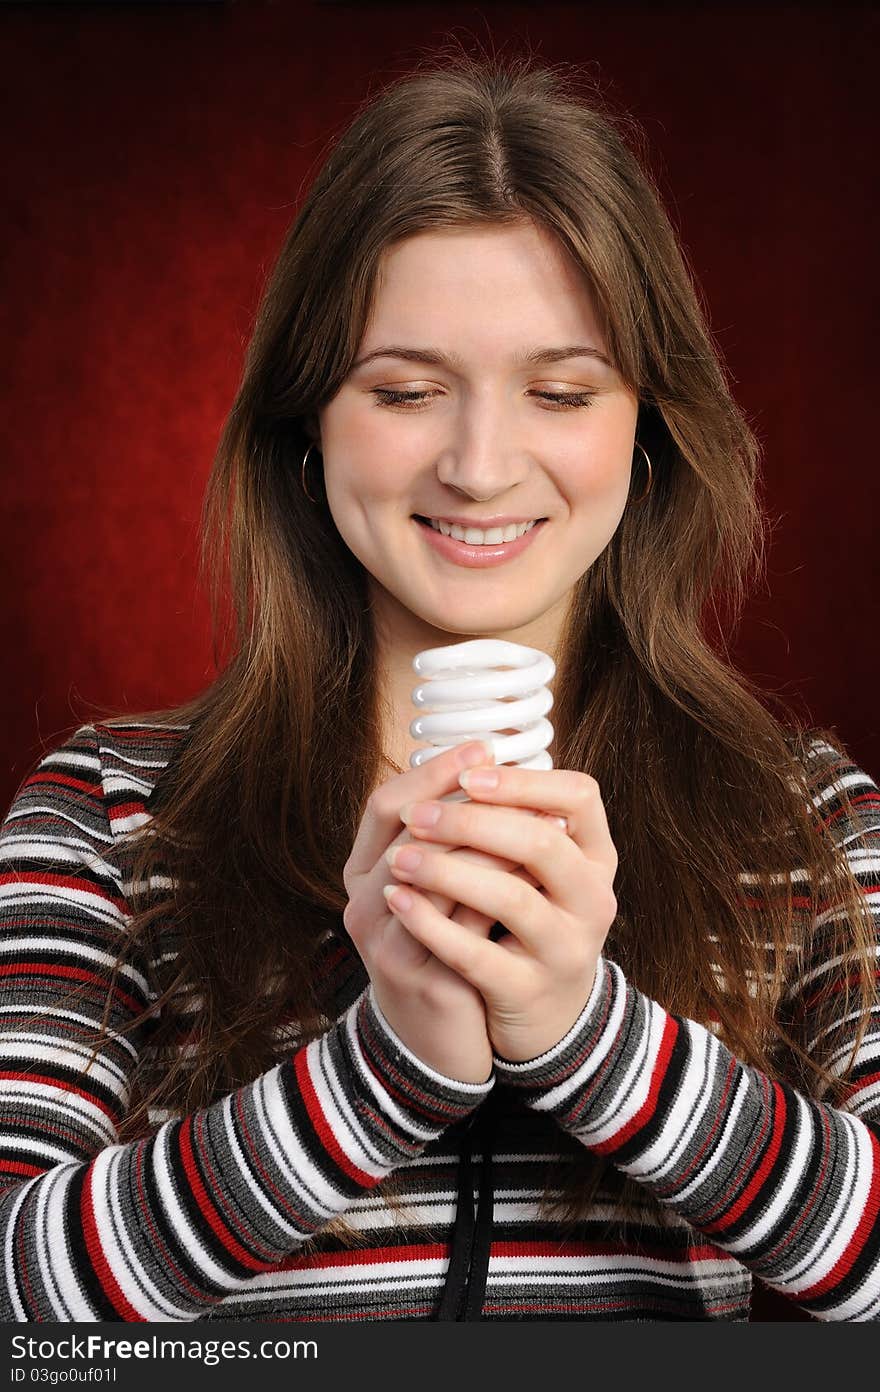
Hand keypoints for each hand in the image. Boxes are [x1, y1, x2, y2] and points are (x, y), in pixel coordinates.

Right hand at [343, 740, 510, 1082]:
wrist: (436, 1041)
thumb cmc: (440, 951)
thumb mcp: (433, 891)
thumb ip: (449, 842)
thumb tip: (494, 772)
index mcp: (361, 876)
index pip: (384, 804)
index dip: (432, 772)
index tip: (481, 746)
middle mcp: (362, 906)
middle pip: (405, 829)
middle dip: (467, 797)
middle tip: (517, 776)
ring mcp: (388, 945)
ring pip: (437, 874)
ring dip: (492, 840)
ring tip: (538, 815)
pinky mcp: (425, 979)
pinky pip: (467, 925)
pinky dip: (504, 892)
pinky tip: (540, 874)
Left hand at [383, 765, 618, 1062]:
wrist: (547, 1016)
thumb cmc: (530, 923)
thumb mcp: (540, 870)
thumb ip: (515, 821)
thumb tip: (464, 759)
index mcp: (596, 856)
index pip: (581, 797)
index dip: (525, 781)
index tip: (472, 773)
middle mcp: (593, 899)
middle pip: (541, 844)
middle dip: (473, 822)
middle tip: (420, 815)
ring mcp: (566, 949)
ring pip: (512, 900)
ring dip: (447, 871)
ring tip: (398, 858)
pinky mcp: (529, 991)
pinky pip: (479, 956)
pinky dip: (433, 925)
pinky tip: (397, 901)